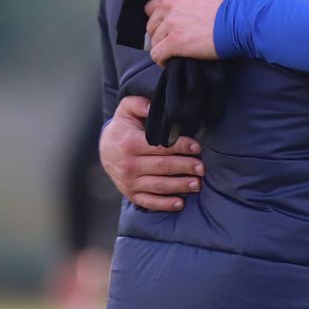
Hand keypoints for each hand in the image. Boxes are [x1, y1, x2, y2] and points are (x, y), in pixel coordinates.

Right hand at [99, 96, 204, 211]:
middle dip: (185, 167)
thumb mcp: (127, 110)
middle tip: (202, 168)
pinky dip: (165, 204)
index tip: (197, 147)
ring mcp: (129, 182)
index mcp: (129, 144)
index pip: (159, 146)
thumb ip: (139, 104)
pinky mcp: (131, 194)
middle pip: (162, 167)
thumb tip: (153, 106)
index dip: (180, 146)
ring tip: (198, 184)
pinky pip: (149, 202)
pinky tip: (180, 203)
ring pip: (158, 186)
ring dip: (180, 186)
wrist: (105, 149)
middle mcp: (129, 165)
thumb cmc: (123, 127)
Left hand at [145, 0, 227, 65]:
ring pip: (153, 41)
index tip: (165, 27)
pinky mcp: (174, 42)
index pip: (151, 7)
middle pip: (151, 25)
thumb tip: (176, 10)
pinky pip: (157, 54)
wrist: (238, 23)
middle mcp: (168, 6)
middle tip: (171, 41)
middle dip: (159, 34)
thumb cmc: (226, 9)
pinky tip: (169, 61)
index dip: (158, 19)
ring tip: (173, 52)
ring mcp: (170, 24)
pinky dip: (161, 60)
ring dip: (162, 47)